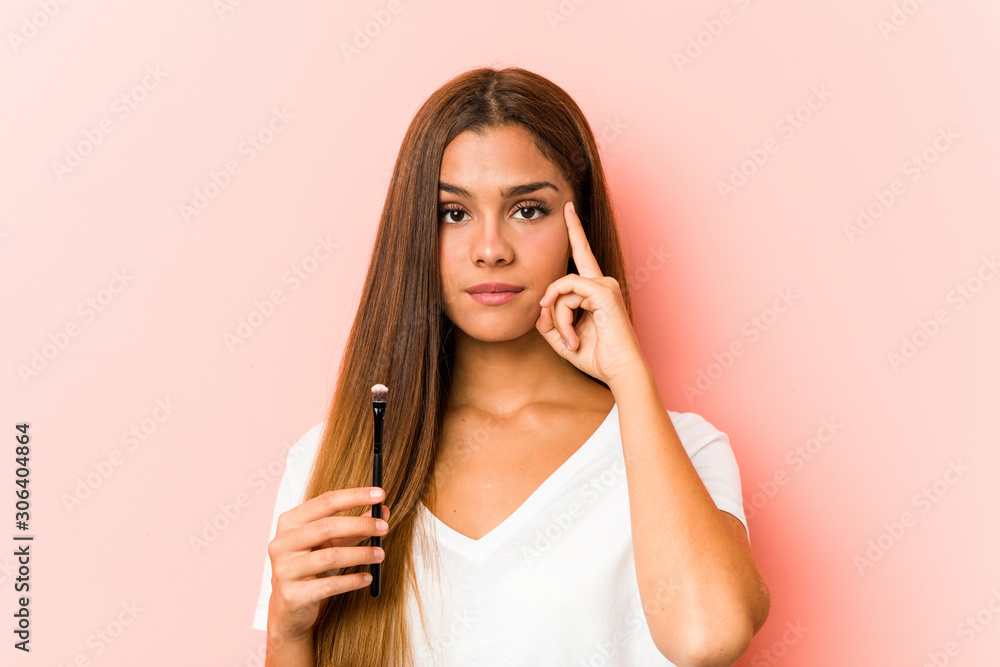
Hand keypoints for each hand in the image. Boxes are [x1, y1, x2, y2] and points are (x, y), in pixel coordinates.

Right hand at [266, 487, 389, 642]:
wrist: (289, 607)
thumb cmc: (311, 568)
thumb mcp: (332, 543)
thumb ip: (355, 527)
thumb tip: (384, 511)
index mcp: (290, 522)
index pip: (325, 502)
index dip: (354, 496)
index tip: (380, 494)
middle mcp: (282, 543)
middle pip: (326, 527)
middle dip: (360, 525)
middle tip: (384, 527)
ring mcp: (285, 569)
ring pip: (330, 556)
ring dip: (361, 554)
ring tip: (380, 555)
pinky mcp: (293, 595)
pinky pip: (329, 585)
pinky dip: (352, 580)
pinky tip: (367, 578)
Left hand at [535, 200, 646, 386]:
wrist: (619, 371)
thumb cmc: (596, 357)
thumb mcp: (562, 338)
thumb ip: (549, 320)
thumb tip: (540, 307)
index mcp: (595, 290)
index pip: (582, 254)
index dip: (574, 230)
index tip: (567, 207)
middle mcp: (602, 283)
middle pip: (561, 281)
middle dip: (555, 308)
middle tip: (569, 337)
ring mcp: (605, 285)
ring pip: (561, 290)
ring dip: (559, 319)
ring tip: (570, 341)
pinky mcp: (604, 291)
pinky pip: (568, 291)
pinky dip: (563, 314)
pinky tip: (572, 335)